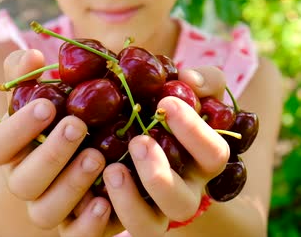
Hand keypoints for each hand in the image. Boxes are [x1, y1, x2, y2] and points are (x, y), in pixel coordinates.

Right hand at [0, 49, 111, 235]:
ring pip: (45, 211)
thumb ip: (29, 73)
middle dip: (49, 154)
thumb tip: (29, 57)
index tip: (48, 103)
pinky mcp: (75, 224)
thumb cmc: (60, 112)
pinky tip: (106, 202)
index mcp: (11, 151)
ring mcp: (48, 206)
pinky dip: (86, 225)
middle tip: (77, 126)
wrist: (85, 147)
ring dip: (70, 186)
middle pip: (22, 181)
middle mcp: (24, 182)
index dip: (17, 128)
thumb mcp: (45, 89)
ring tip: (98, 157)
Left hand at [100, 66, 229, 236]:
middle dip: (160, 174)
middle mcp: (182, 193)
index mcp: (201, 162)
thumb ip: (200, 80)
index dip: (194, 132)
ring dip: (130, 201)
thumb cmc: (166, 111)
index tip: (167, 102)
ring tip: (111, 169)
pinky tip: (87, 189)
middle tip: (138, 142)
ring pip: (149, 227)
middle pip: (183, 203)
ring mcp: (151, 212)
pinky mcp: (119, 219)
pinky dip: (97, 216)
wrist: (133, 136)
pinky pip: (109, 231)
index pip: (213, 154)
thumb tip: (189, 79)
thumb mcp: (187, 91)